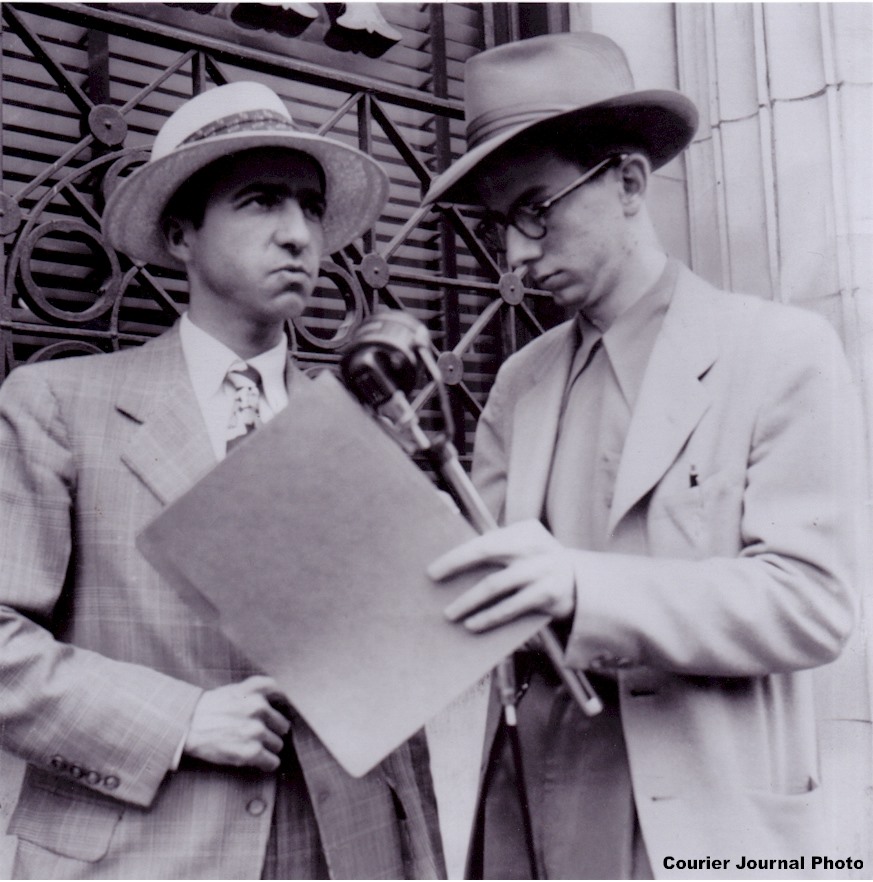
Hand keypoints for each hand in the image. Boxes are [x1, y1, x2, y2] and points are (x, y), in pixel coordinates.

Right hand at [183, 675, 291, 771]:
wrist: (186, 727)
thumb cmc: (213, 708)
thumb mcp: (237, 689)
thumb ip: (262, 689)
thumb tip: (288, 697)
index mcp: (257, 690)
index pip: (287, 696)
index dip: (286, 707)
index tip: (282, 714)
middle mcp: (259, 708)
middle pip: (283, 726)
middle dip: (272, 731)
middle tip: (255, 734)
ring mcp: (255, 730)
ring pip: (278, 744)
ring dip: (267, 748)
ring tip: (249, 745)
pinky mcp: (250, 752)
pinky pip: (272, 761)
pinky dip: (266, 763)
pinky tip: (255, 759)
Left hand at [428, 519, 576, 631]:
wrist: (584, 585)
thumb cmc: (540, 566)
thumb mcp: (525, 549)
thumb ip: (497, 549)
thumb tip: (453, 561)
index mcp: (524, 531)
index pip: (484, 539)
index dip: (457, 552)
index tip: (434, 567)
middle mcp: (533, 546)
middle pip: (486, 550)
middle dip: (455, 562)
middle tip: (433, 576)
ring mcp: (542, 569)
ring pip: (495, 584)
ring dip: (468, 600)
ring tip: (450, 613)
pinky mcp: (548, 594)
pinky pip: (511, 607)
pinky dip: (489, 617)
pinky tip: (473, 624)